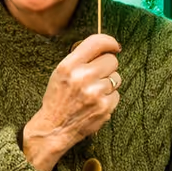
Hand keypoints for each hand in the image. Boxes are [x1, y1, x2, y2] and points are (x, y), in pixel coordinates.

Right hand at [23, 33, 121, 170]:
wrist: (54, 128)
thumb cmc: (58, 99)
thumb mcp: (60, 73)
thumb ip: (80, 59)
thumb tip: (106, 49)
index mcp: (69, 66)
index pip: (97, 42)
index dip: (110, 42)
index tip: (115, 46)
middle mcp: (82, 77)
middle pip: (112, 60)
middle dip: (108, 67)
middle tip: (97, 76)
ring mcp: (95, 92)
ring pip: (117, 78)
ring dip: (108, 84)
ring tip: (93, 92)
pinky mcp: (104, 106)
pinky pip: (117, 95)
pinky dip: (109, 99)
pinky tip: (96, 103)